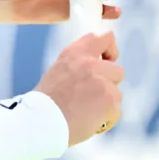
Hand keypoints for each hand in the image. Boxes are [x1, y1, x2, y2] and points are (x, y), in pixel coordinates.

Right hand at [35, 31, 123, 145]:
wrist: (41, 121)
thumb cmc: (46, 101)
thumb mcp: (58, 71)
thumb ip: (78, 65)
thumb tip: (98, 67)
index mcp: (74, 53)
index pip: (104, 38)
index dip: (110, 49)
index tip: (108, 60)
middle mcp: (90, 63)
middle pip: (117, 70)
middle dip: (109, 84)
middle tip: (93, 96)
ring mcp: (102, 81)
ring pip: (117, 93)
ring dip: (106, 103)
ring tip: (85, 112)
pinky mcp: (110, 99)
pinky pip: (116, 110)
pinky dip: (106, 118)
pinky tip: (89, 121)